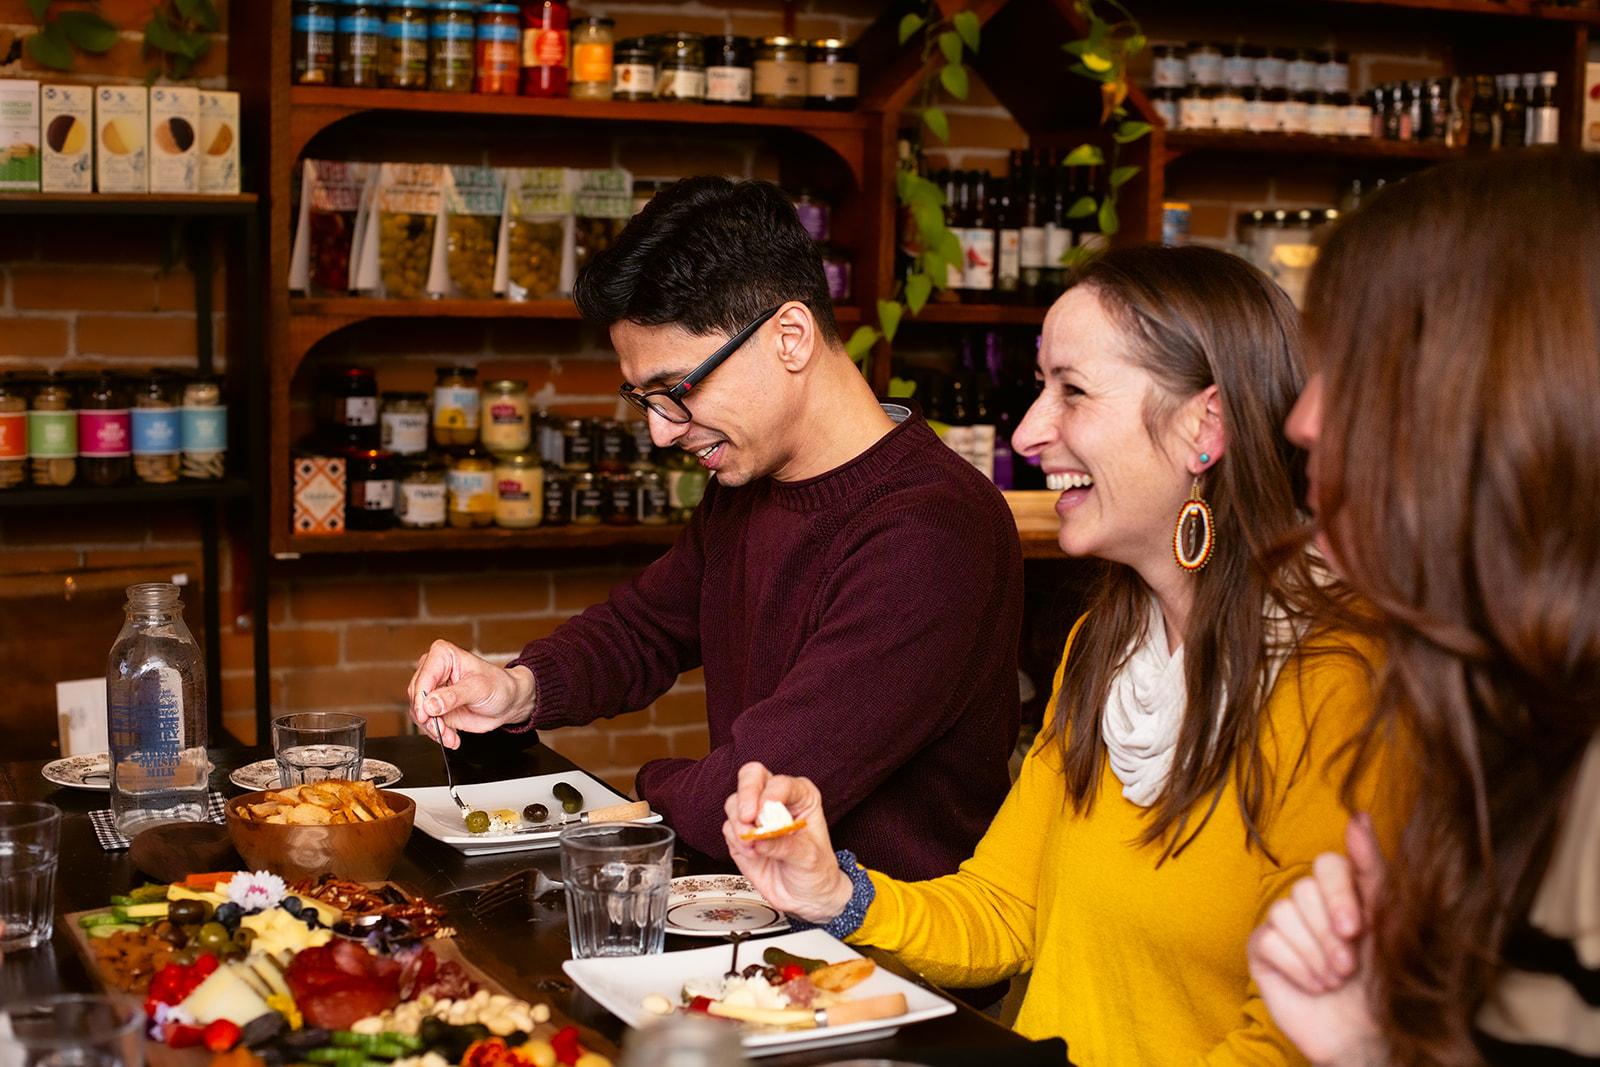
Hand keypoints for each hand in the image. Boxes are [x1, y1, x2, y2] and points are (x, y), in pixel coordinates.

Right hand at [407, 640, 536, 746]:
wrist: (508, 701)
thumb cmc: (498, 685)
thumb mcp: (478, 689)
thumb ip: (453, 696)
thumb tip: (429, 704)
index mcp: (443, 655)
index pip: (423, 677)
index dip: (421, 699)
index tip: (425, 715)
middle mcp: (433, 670)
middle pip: (416, 696)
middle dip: (427, 717)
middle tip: (441, 730)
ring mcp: (433, 690)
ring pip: (418, 711)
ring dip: (432, 728)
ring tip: (450, 737)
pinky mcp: (435, 707)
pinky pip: (426, 722)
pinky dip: (436, 733)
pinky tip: (451, 738)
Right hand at [722, 763, 854, 923]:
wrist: (806, 897)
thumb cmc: (816, 870)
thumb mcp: (809, 858)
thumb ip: (785, 845)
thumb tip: (760, 838)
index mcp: (801, 796)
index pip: (780, 783)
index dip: (771, 795)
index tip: (766, 814)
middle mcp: (776, 800)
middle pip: (751, 776)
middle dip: (746, 795)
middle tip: (747, 817)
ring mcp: (756, 816)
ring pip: (734, 802)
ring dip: (740, 825)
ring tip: (754, 846)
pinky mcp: (741, 834)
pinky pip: (729, 828)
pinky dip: (736, 841)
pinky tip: (752, 854)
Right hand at [1248, 814, 1389, 1066]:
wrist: (1372, 1037)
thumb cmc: (1389, 982)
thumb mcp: (1391, 919)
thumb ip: (1372, 867)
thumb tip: (1358, 815)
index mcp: (1345, 891)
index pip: (1328, 864)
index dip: (1339, 895)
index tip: (1356, 929)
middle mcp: (1312, 903)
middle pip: (1303, 890)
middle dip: (1329, 935)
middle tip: (1349, 967)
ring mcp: (1284, 925)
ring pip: (1283, 913)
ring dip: (1315, 955)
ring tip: (1334, 980)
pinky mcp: (1263, 951)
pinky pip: (1268, 940)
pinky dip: (1296, 967)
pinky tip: (1313, 985)